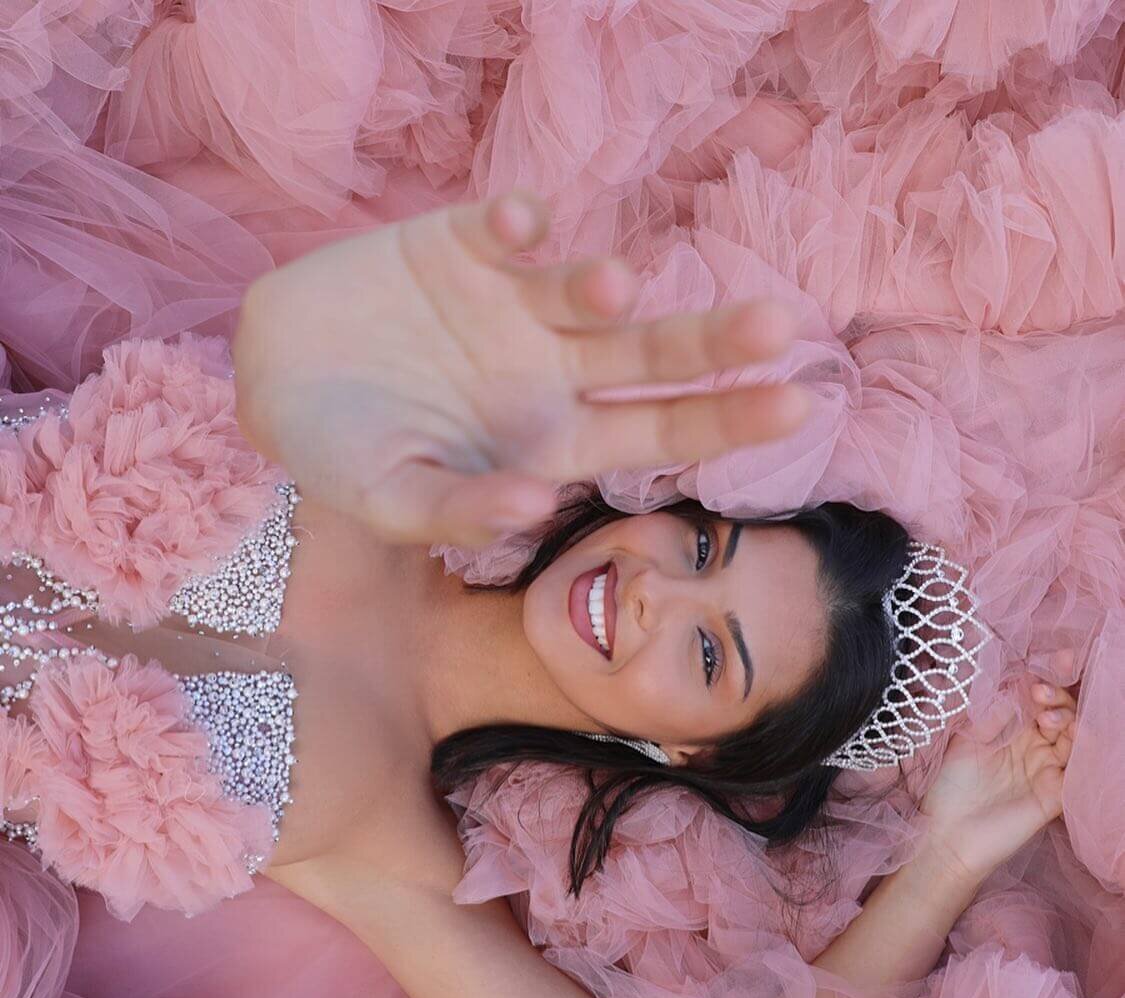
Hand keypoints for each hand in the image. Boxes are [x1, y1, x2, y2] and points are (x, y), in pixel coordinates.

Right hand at [231, 190, 808, 545]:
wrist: (272, 378)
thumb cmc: (343, 456)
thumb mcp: (392, 503)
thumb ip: (459, 511)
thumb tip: (539, 507)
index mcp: (552, 440)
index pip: (656, 437)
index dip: (722, 422)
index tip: (793, 408)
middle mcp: (551, 371)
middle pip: (650, 358)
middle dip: (712, 343)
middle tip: (776, 326)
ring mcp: (511, 306)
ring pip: (584, 288)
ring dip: (601, 284)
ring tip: (611, 286)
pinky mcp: (460, 245)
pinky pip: (503, 227)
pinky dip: (516, 223)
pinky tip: (519, 224)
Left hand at [918, 678, 1076, 883]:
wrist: (945, 837)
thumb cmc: (949, 790)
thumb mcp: (966, 741)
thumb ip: (993, 714)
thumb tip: (1019, 684)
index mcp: (1013, 732)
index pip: (1040, 699)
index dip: (1051, 678)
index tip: (1055, 660)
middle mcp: (1034, 748)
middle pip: (1063, 713)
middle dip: (1058, 695)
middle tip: (1039, 692)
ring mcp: (1047, 770)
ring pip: (1076, 736)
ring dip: (1068, 718)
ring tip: (1046, 716)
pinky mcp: (1056, 794)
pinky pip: (1080, 769)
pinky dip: (1083, 748)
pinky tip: (1072, 733)